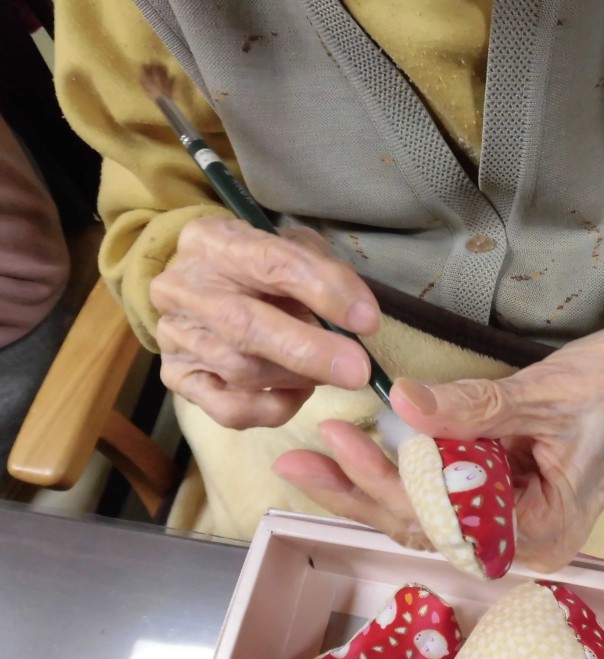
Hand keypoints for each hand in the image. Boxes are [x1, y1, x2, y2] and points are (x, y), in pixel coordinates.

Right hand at [151, 217, 379, 427]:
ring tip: (331, 371)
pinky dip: (272, 408)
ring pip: (241, 370)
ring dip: (298, 378)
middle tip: (357, 370)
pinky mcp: (178, 379)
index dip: (323, 292)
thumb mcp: (293, 248)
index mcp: (212, 241)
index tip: (366, 319)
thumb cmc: (261, 265)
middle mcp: (184, 287)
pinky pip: (228, 409)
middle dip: (308, 351)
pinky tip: (298, 393)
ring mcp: (175, 336)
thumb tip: (358, 317)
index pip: (272, 262)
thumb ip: (323, 273)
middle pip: (245, 325)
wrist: (204, 286)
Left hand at [273, 316, 603, 570]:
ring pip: (427, 510)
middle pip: (424, 525)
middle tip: (300, 458)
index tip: (338, 443)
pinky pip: (444, 487)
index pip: (443, 521)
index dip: (385, 487)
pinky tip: (364, 450)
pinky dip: (404, 468)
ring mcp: (513, 513)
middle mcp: (523, 536)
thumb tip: (400, 403)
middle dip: (361, 491)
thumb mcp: (548, 394)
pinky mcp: (507, 486)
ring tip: (313, 456)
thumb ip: (473, 407)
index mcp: (541, 531)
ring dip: (372, 482)